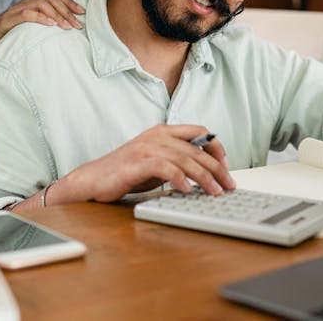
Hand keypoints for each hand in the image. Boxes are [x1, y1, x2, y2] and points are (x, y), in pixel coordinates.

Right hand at [0, 0, 84, 55]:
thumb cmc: (9, 36)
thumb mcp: (30, 29)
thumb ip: (44, 25)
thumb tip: (65, 30)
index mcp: (32, 4)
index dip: (70, 3)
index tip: (83, 13)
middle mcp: (26, 3)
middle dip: (67, 11)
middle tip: (77, 25)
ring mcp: (16, 9)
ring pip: (41, 4)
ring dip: (56, 15)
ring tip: (67, 26)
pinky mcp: (8, 19)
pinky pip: (26, 14)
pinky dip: (40, 18)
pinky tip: (50, 25)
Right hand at [54, 125, 236, 203]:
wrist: (93, 179)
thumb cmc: (126, 173)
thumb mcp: (158, 163)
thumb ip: (179, 161)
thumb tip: (207, 172)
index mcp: (164, 132)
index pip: (200, 132)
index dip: (217, 148)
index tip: (226, 166)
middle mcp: (157, 136)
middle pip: (196, 149)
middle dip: (217, 168)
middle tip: (228, 185)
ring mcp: (147, 147)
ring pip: (185, 159)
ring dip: (204, 177)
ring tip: (215, 191)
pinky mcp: (137, 162)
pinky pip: (165, 168)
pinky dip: (179, 179)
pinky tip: (187, 191)